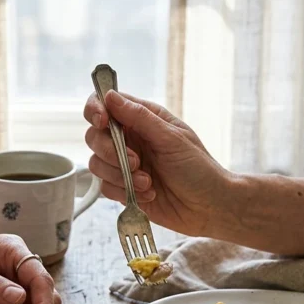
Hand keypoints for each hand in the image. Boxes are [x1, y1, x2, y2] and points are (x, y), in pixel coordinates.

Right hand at [84, 90, 233, 236]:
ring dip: (120, 175)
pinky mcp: (124, 188)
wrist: (209, 207)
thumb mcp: (172, 138)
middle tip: (135, 161)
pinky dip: (124, 192)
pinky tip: (148, 193)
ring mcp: (125, 165)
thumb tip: (111, 96)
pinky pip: (106, 187)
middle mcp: (130, 139)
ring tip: (147, 182)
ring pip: (97, 163)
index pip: (106, 104)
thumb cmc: (199, 168)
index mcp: (143, 119)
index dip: (96, 110)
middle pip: (95, 136)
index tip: (102, 122)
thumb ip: (140, 117)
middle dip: (110, 151)